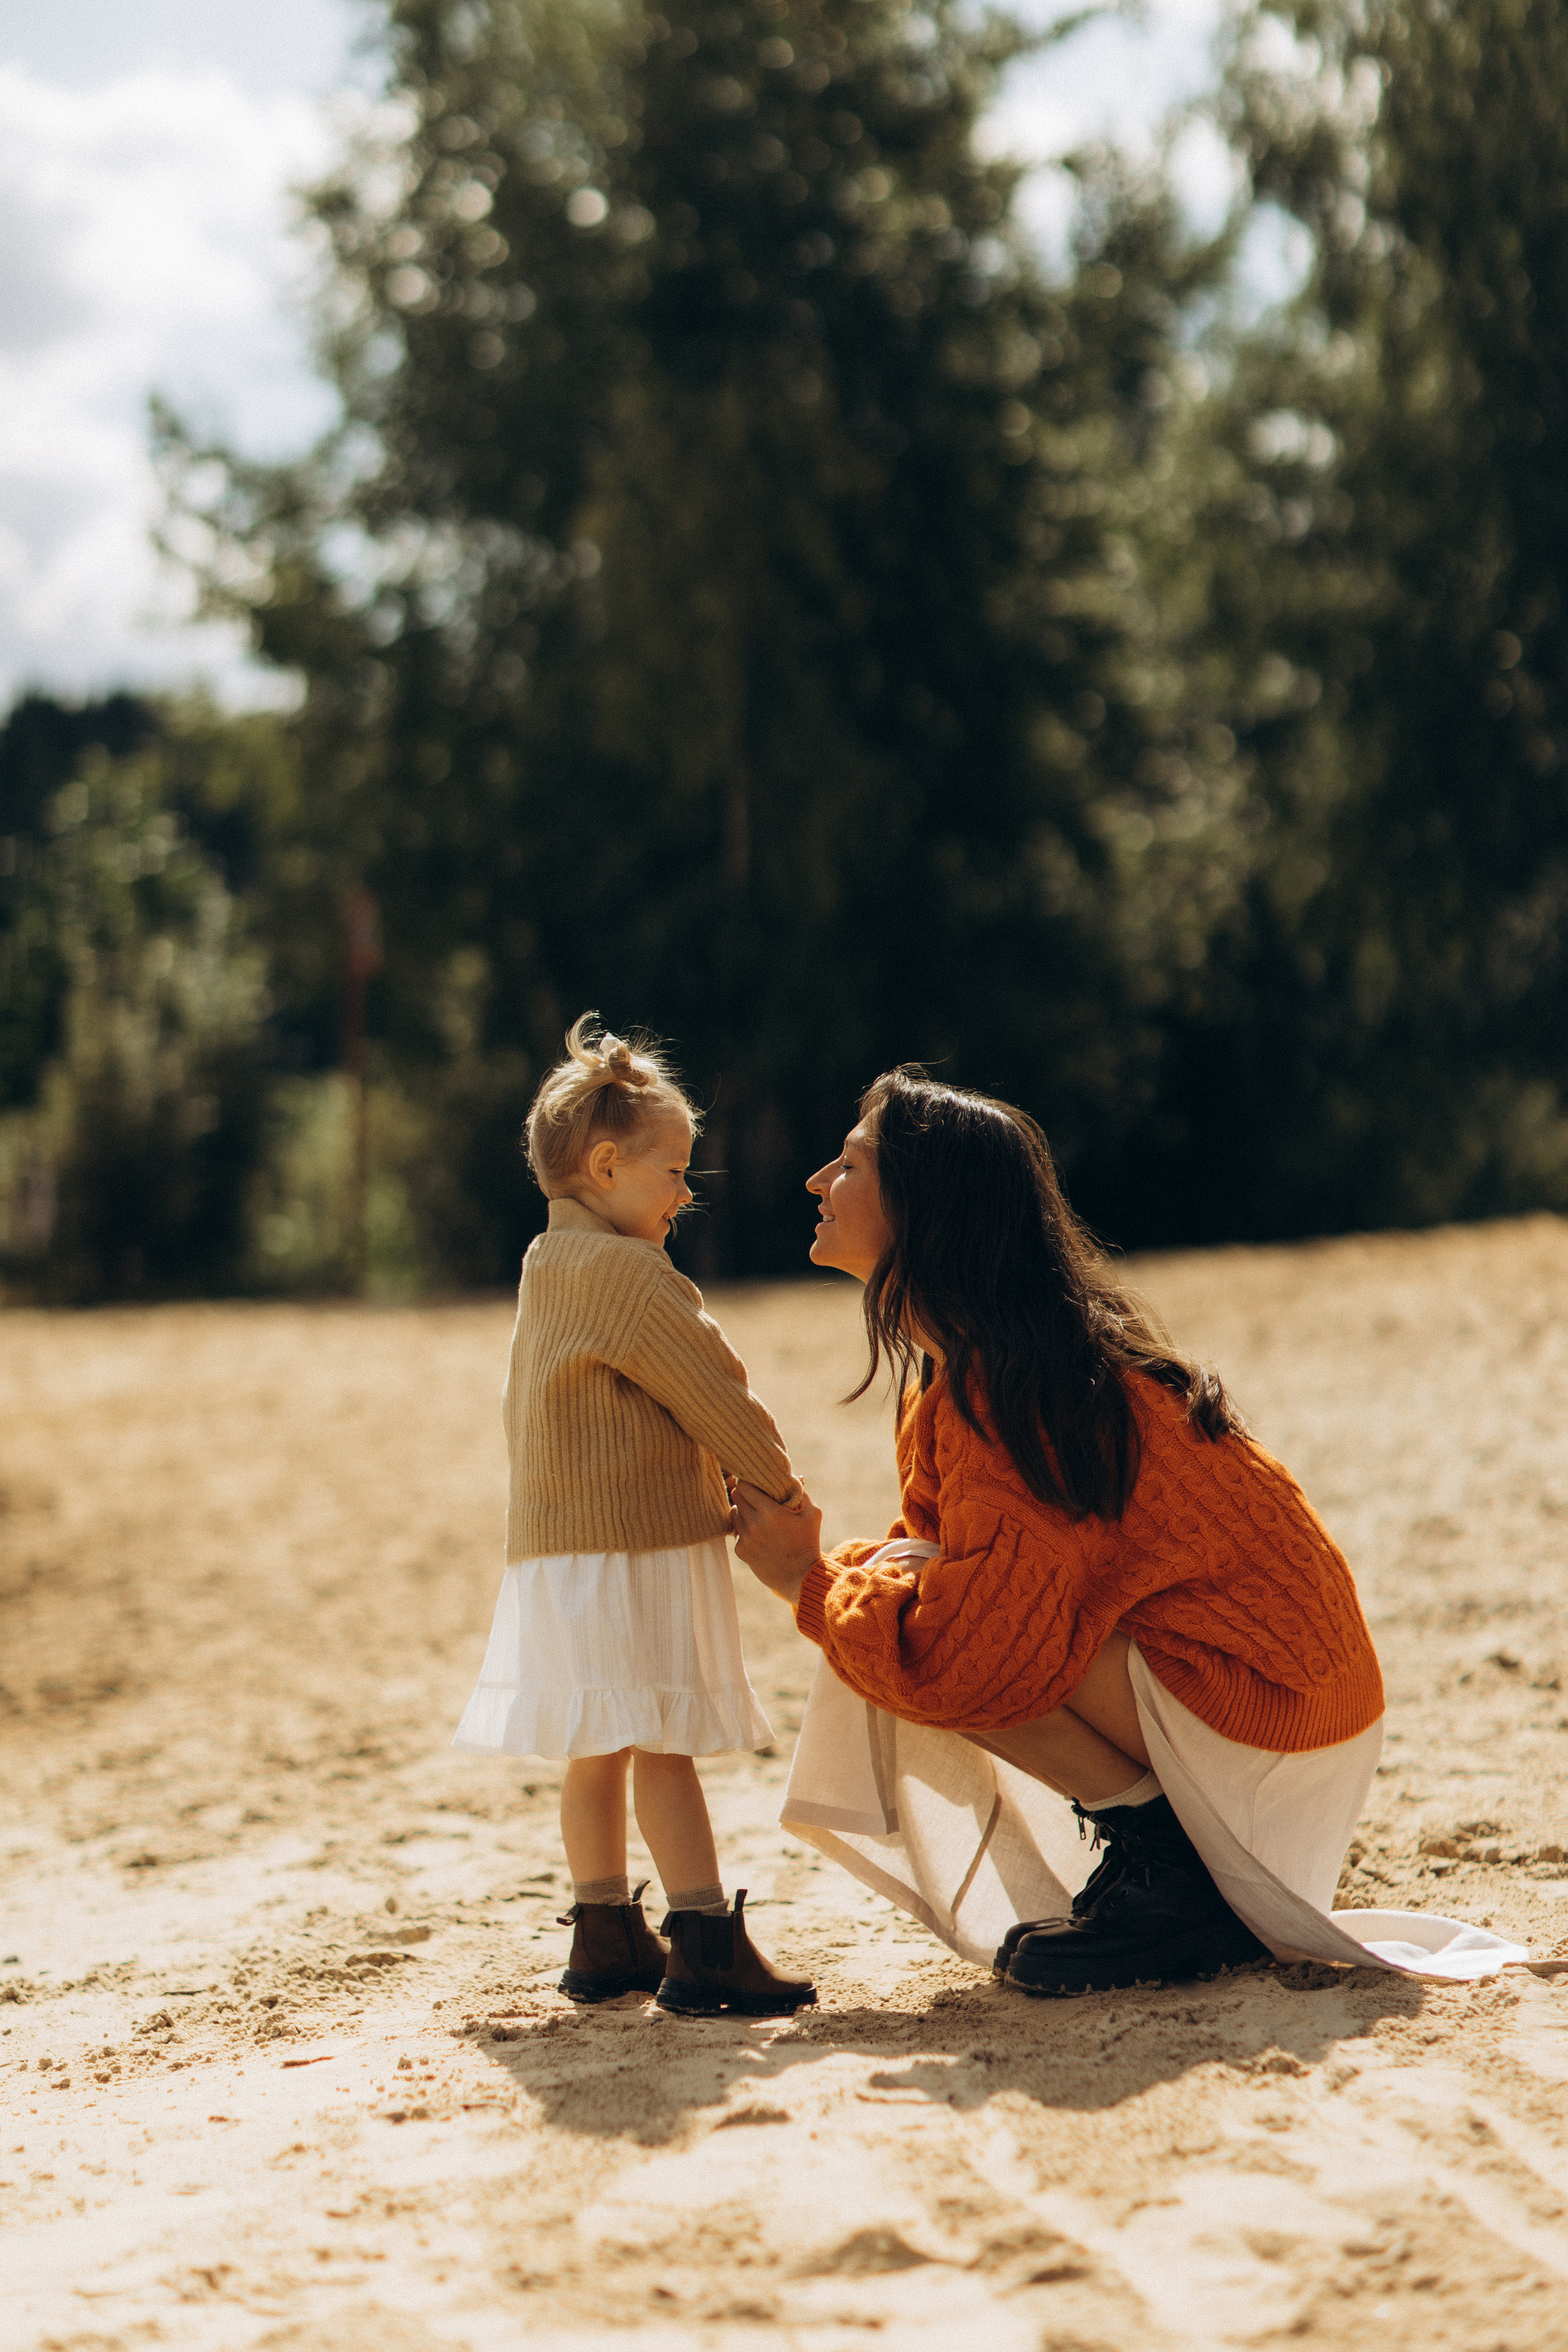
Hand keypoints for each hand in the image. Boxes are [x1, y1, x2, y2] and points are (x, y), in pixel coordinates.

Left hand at [732, 1479, 823, 1604]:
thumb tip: (796, 1477)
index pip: (744, 1485)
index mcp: (770, 1511)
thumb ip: (801, 1492)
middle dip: (744, 1493)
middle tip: (754, 1495)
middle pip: (736, 1497)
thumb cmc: (809, 1542)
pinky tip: (757, 1533)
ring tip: (756, 1514)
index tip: (754, 1482)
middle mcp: (754, 1523)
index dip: (748, 1481)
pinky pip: (736, 1532)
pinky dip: (744, 1530)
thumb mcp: (812, 1514)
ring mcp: (745, 1538)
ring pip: (734, 1514)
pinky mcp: (741, 1551)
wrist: (801, 1577)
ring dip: (742, 1511)